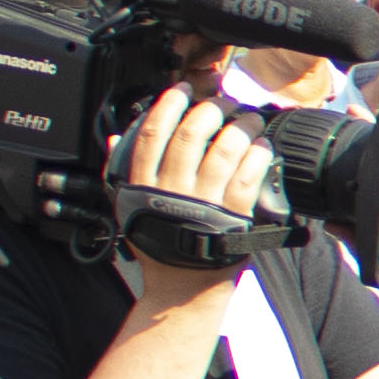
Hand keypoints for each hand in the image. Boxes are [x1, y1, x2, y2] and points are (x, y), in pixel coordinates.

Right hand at [112, 84, 272, 311]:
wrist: (183, 288)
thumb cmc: (160, 247)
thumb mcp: (129, 209)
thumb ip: (122, 172)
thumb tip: (115, 137)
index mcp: (143, 186)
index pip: (152, 134)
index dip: (168, 105)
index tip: (182, 89)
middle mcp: (172, 191)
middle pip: (190, 136)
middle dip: (209, 110)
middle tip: (222, 103)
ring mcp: (204, 203)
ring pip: (223, 150)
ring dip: (240, 127)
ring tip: (249, 119)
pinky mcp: (232, 216)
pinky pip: (247, 176)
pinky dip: (258, 155)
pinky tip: (262, 146)